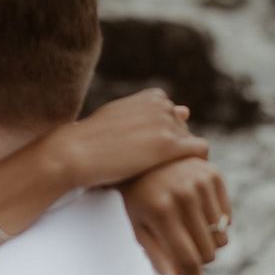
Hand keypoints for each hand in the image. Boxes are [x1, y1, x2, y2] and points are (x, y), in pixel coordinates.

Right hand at [56, 89, 208, 188]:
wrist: (74, 153)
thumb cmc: (91, 141)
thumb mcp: (121, 119)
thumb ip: (152, 116)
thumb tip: (187, 110)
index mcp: (151, 96)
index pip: (174, 118)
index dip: (162, 138)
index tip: (146, 155)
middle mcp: (162, 105)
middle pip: (183, 130)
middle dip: (172, 149)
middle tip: (152, 169)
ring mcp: (167, 123)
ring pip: (190, 142)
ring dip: (180, 159)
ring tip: (162, 176)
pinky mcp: (170, 145)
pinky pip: (200, 152)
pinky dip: (196, 164)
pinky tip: (179, 177)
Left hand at [119, 157, 231, 274]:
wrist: (141, 155)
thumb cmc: (133, 197)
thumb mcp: (137, 225)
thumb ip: (156, 256)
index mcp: (160, 212)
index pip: (185, 260)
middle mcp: (184, 196)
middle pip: (207, 253)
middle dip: (196, 260)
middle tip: (179, 246)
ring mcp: (201, 183)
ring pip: (220, 238)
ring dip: (206, 241)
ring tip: (184, 225)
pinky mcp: (213, 175)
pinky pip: (226, 218)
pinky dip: (215, 223)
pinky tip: (194, 211)